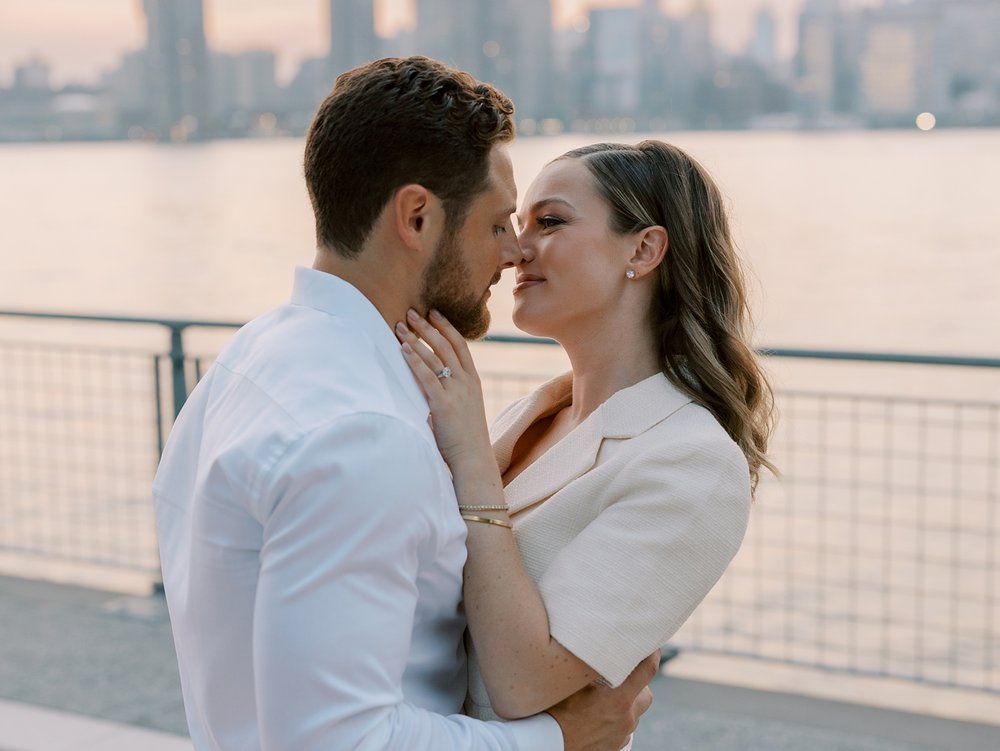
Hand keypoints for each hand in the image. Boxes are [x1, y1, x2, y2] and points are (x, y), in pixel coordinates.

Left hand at [395, 309, 493, 471]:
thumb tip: (435, 386)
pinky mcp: (443, 404)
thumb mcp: (464, 408)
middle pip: (445, 345)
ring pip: (434, 357)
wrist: (473, 459)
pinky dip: (414, 361)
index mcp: (473, 380)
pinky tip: (403, 349)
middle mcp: (465, 381)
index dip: (446, 327)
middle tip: (411, 312)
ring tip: (400, 326)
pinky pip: (427, 377)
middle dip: (427, 327)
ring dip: (415, 340)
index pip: (460, 345)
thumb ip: (452, 393)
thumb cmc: (466, 438)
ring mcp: (455, 391)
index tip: (434, 313)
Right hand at [546, 651, 658, 750]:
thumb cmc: (556, 712)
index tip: (650, 644)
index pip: (648, 670)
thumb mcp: (572, 681)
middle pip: (646, 695)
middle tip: (622, 676)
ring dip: (626, 703)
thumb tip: (594, 643)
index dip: (652, 654)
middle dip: (639, 684)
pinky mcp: (614, 747)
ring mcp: (622, 735)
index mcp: (619, 699)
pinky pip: (622, 729)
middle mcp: (626, 718)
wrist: (549, 744)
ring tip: (604, 697)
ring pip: (634, 714)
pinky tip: (597, 716)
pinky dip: (616, 720)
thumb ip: (589, 665)